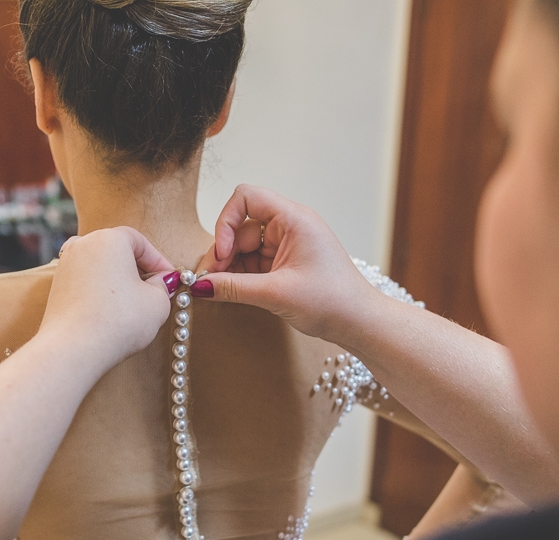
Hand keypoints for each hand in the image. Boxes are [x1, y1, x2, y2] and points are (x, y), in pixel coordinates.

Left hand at [39, 227, 176, 368]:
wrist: (73, 349)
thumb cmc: (117, 322)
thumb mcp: (157, 303)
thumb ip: (163, 287)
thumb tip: (160, 282)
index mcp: (109, 238)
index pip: (140, 241)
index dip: (159, 261)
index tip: (169, 279)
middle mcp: (83, 245)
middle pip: (118, 251)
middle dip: (138, 270)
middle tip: (154, 291)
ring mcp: (65, 265)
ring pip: (100, 267)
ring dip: (118, 282)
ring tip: (133, 305)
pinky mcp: (57, 287)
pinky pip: (86, 283)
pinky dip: (100, 293)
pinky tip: (111, 313)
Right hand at [195, 185, 375, 342]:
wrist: (359, 323)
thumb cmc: (332, 302)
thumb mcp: (276, 294)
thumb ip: (233, 288)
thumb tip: (198, 287)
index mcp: (294, 220)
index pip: (247, 197)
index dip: (226, 222)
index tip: (222, 253)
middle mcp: (290, 227)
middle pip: (240, 227)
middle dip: (223, 252)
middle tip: (209, 281)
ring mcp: (287, 246)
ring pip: (244, 248)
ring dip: (229, 267)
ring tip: (219, 290)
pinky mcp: (285, 264)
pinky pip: (253, 263)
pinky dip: (240, 276)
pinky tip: (231, 291)